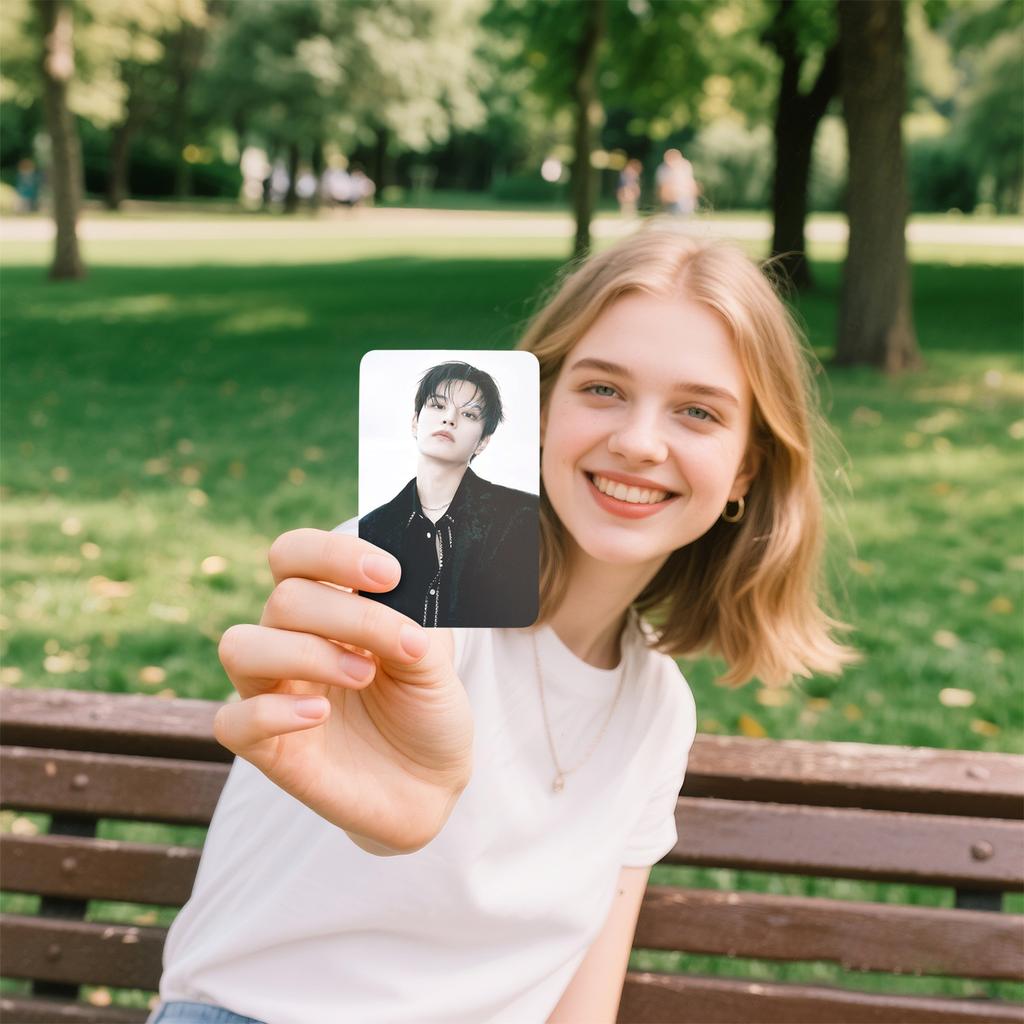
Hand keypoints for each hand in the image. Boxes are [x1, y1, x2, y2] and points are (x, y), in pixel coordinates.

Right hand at [214, 528, 473, 854]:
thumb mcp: (432, 657)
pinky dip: (272, 711)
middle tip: (400, 646)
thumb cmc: (426, 709)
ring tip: (363, 675)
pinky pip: (232, 720)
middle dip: (347, 615)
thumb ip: (410, 618)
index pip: (294, 554)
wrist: (432, 783)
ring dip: (307, 653)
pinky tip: (320, 715)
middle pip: (284, 599)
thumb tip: (397, 585)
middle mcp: (291, 642)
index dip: (333, 553)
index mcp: (326, 607)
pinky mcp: (267, 748)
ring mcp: (274, 693)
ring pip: (240, 647)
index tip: (389, 575)